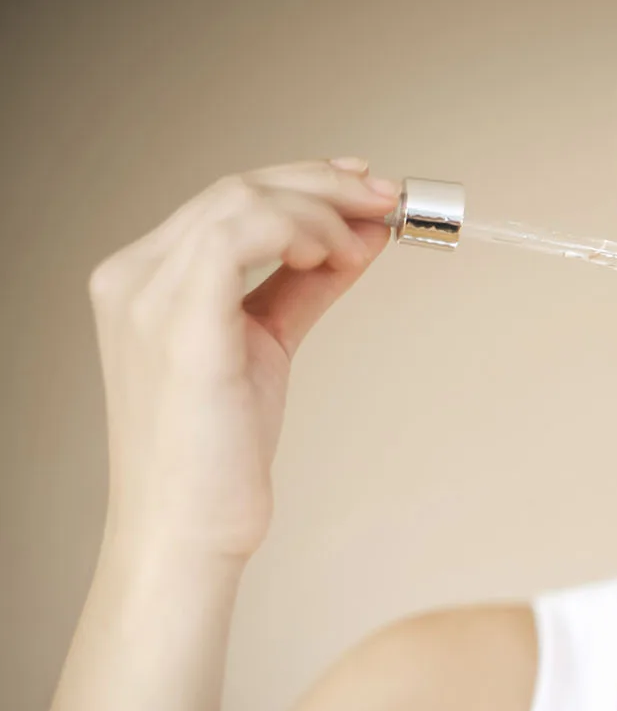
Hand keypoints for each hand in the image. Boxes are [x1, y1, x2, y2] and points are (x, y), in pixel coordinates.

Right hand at [87, 158, 398, 561]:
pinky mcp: (179, 325)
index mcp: (143, 278)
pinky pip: (236, 236)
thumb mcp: (267, 345)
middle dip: (325, 183)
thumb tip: (360, 240)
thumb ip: (303, 286)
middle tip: (388, 199)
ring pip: (241, 199)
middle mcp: (133, 277)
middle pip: (236, 187)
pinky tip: (330, 256)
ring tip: (360, 246)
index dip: (304, 181)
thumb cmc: (220, 451)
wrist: (189, 530)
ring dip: (320, 210)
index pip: (227, 199)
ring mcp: (148, 297)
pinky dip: (297, 231)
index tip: (366, 186)